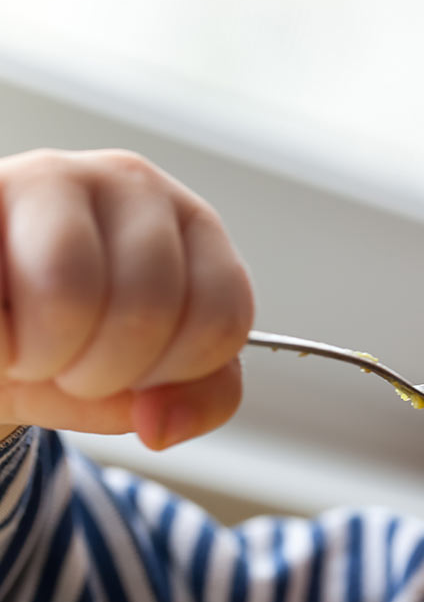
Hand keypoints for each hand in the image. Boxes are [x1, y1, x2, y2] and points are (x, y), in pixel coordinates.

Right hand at [0, 149, 253, 448]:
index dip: (174, 373)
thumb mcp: (146, 381)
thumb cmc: (72, 342)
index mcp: (196, 228)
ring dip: (39, 354)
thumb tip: (160, 425)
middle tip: (67, 363)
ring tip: (24, 348)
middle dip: (99, 373)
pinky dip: (0, 343)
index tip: (137, 374)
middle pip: (148, 307)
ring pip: (69, 292)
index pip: (222, 317)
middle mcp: (133, 185)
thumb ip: (195, 402)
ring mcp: (54, 176)